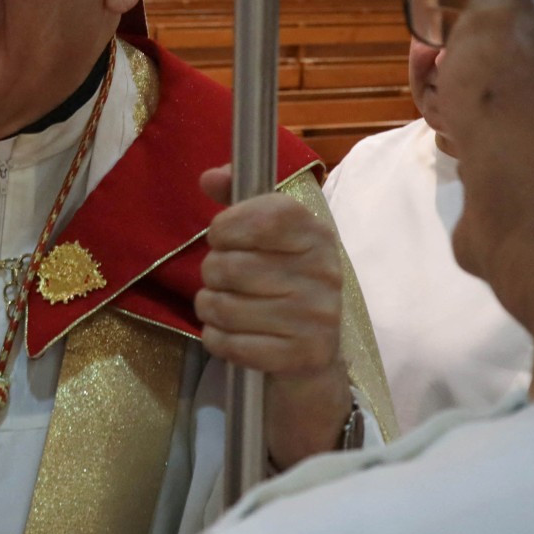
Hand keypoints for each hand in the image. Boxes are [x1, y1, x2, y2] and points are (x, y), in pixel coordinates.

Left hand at [197, 165, 354, 467]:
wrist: (313, 351)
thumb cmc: (282, 281)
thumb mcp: (268, 235)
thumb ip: (238, 199)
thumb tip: (209, 178)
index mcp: (317, 234)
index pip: (262, 218)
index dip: (227, 226)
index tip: (221, 237)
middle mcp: (324, 273)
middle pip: (230, 266)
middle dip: (211, 272)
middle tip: (221, 278)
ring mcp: (317, 317)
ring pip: (223, 307)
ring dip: (209, 307)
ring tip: (221, 305)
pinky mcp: (303, 355)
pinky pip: (230, 344)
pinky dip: (216, 339)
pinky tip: (228, 333)